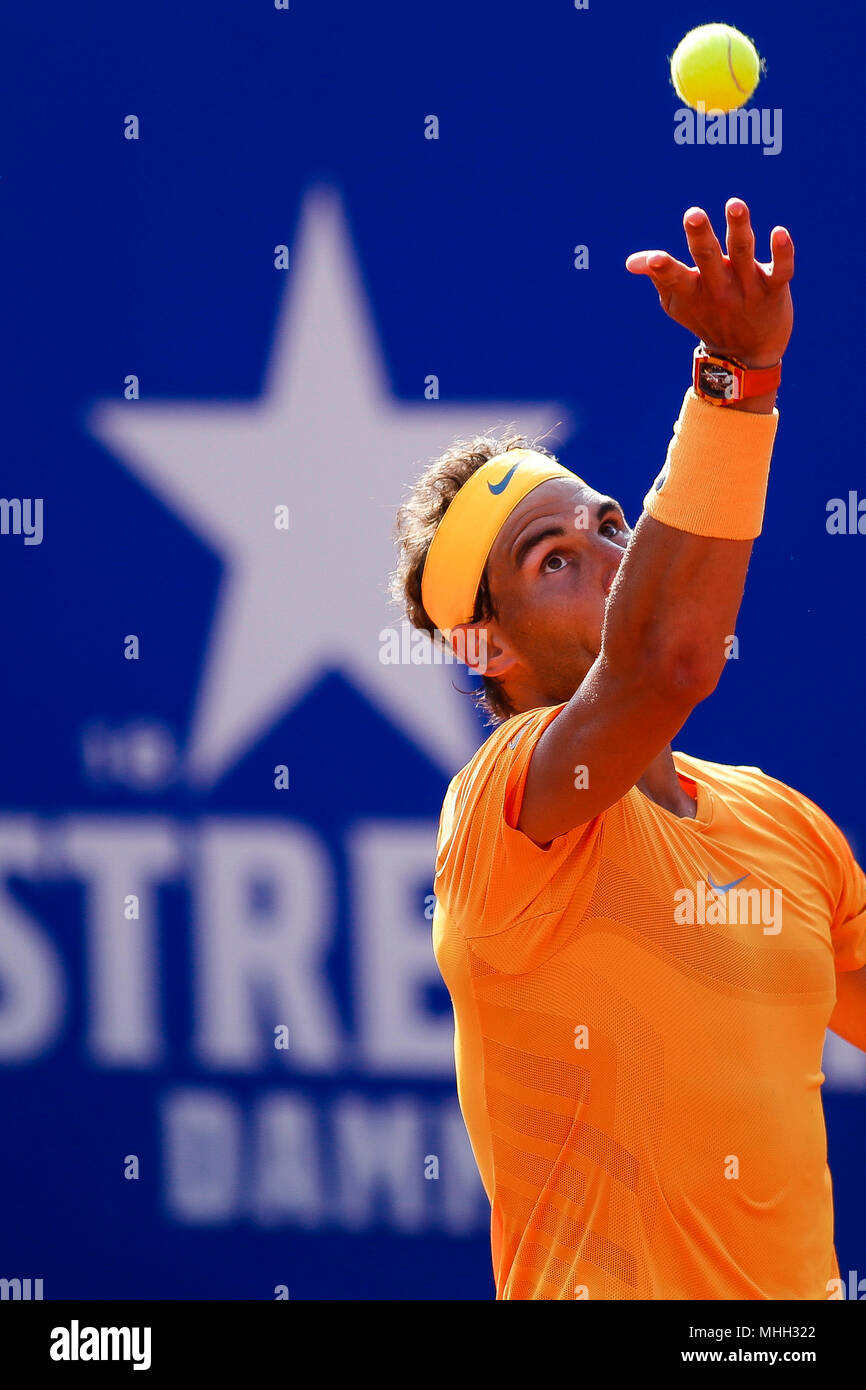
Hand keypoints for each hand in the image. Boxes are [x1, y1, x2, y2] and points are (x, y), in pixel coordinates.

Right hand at [625, 198, 793, 368]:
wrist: (746, 356)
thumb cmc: (708, 319)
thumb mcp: (678, 303)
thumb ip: (659, 277)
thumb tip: (632, 261)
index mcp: (693, 291)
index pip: (675, 278)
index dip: (663, 268)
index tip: (655, 258)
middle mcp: (719, 288)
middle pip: (709, 259)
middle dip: (700, 237)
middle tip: (693, 214)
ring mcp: (748, 289)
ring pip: (744, 254)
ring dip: (739, 228)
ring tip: (735, 204)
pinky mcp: (774, 289)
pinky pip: (781, 270)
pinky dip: (782, 252)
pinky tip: (779, 232)